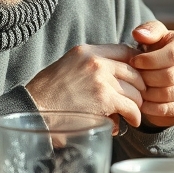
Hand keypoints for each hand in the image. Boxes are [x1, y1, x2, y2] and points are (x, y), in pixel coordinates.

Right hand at [26, 44, 145, 132]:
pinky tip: (131, 122)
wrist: (34, 111)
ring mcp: (101, 78)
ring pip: (135, 90)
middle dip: (140, 86)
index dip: (136, 64)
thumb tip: (111, 77)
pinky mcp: (104, 98)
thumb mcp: (67, 68)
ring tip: (133, 114)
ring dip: (137, 104)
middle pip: (134, 70)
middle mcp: (95, 61)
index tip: (137, 77)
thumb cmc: (46, 96)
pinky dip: (134, 116)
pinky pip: (131, 106)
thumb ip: (88, 67)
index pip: (124, 50)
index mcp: (86, 51)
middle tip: (138, 99)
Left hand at [131, 21, 173, 127]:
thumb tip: (139, 34)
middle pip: (170, 76)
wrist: (162, 72)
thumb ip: (147, 31)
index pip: (172, 55)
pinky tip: (143, 104)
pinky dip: (154, 108)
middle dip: (147, 78)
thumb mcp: (152, 37)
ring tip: (137, 90)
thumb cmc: (155, 50)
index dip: (149, 61)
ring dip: (150, 94)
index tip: (133, 62)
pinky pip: (172, 109)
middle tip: (133, 79)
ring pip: (171, 93)